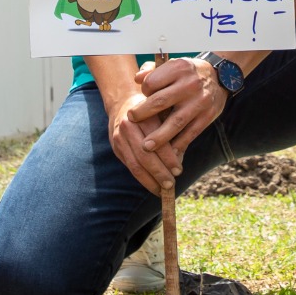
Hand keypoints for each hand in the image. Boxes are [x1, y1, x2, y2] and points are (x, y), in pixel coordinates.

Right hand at [105, 80, 185, 194]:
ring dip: (150, 180)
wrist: (124, 103)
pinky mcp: (116, 147)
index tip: (179, 170)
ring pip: (135, 164)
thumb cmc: (153, 110)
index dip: (168, 158)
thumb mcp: (165, 113)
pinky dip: (143, 179)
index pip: (157, 140)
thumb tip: (179, 159)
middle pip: (144, 155)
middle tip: (171, 184)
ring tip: (163, 190)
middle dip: (159, 172)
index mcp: (144, 114)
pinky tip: (154, 186)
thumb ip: (172, 132)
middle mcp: (128, 125)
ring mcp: (119, 137)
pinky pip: (130, 167)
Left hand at [131, 56, 227, 158]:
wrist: (220, 77)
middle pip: (161, 101)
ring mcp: (200, 101)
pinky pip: (190, 133)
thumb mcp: (173, 65)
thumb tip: (136, 79)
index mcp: (179, 68)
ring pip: (176, 122)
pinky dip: (179, 144)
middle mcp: (190, 84)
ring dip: (159, 136)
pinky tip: (168, 152)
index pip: (152, 83)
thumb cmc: (188, 73)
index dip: (143, 92)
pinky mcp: (207, 116)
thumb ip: (152, 71)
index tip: (142, 98)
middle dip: (143, 114)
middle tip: (131, 122)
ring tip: (146, 146)